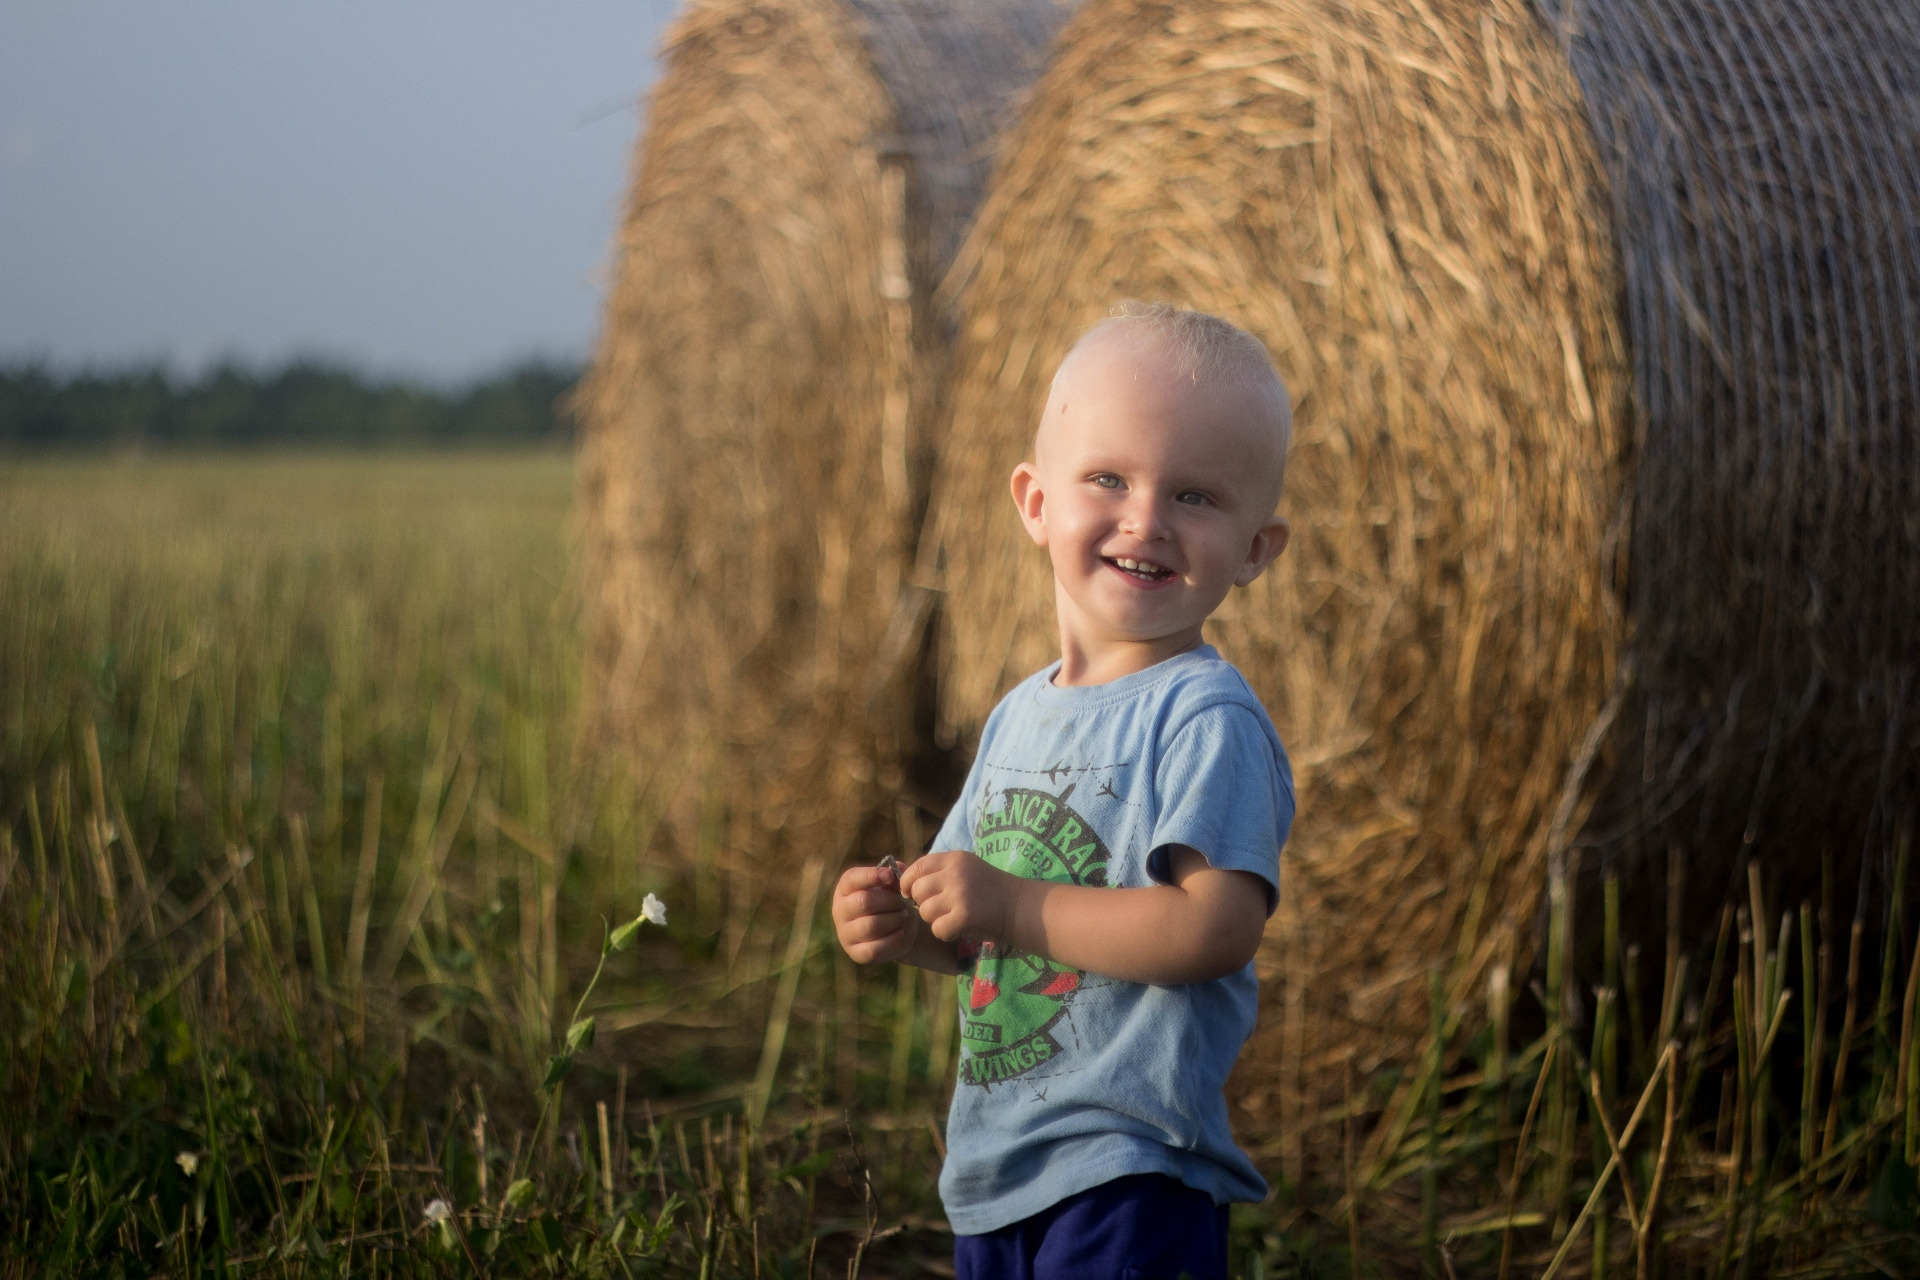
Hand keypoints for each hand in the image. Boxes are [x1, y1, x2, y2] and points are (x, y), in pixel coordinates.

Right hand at [831, 863, 918, 964]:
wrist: (896, 930)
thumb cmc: (891, 902)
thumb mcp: (892, 886)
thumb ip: (894, 877)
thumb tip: (897, 867)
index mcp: (845, 889)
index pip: (852, 879)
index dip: (872, 875)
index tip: (890, 876)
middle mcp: (839, 910)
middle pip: (864, 902)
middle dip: (890, 901)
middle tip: (903, 903)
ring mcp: (845, 933)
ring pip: (870, 926)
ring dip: (894, 920)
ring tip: (904, 917)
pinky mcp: (856, 953)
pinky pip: (874, 948)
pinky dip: (893, 940)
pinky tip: (902, 933)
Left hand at [897, 850, 1025, 945]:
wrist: (1020, 907)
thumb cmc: (990, 890)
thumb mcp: (966, 869)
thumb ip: (939, 871)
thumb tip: (903, 879)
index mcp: (955, 859)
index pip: (917, 868)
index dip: (909, 882)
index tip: (911, 893)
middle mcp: (955, 873)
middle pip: (917, 891)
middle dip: (924, 904)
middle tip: (941, 909)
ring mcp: (960, 894)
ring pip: (925, 912)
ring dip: (936, 920)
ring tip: (954, 918)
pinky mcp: (964, 916)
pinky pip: (938, 929)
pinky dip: (946, 934)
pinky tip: (960, 929)